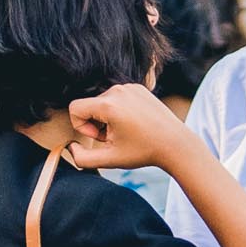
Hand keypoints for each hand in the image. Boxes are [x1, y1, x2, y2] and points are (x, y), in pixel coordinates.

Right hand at [65, 83, 191, 173]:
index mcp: (108, 105)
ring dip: (108, 118)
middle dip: (96, 124)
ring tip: (126, 131)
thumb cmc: (142, 152)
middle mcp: (117, 90)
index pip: (75, 108)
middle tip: (116, 138)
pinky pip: (116, 97)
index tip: (100, 138)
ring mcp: (129, 86)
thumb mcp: (109, 160)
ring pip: (102, 102)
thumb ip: (82, 159)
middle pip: (89, 105)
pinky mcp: (137, 87)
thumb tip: (71, 147)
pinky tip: (134, 123)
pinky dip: (119, 111)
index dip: (82, 127)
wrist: (174, 143)